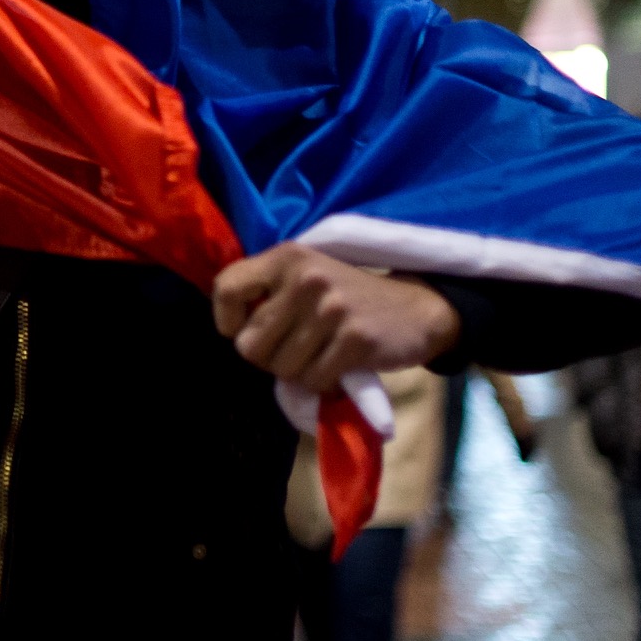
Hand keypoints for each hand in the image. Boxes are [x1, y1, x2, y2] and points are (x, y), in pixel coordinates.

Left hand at [212, 241, 459, 392]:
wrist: (415, 307)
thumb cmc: (343, 297)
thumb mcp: (302, 277)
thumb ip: (264, 294)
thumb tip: (231, 334)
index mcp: (285, 257)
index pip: (226, 289)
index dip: (227, 321)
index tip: (246, 330)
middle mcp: (306, 278)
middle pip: (249, 345)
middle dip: (268, 357)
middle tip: (295, 348)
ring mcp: (332, 309)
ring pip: (282, 368)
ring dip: (299, 372)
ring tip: (320, 354)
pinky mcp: (356, 339)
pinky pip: (314, 380)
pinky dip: (323, 383)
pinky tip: (339, 366)